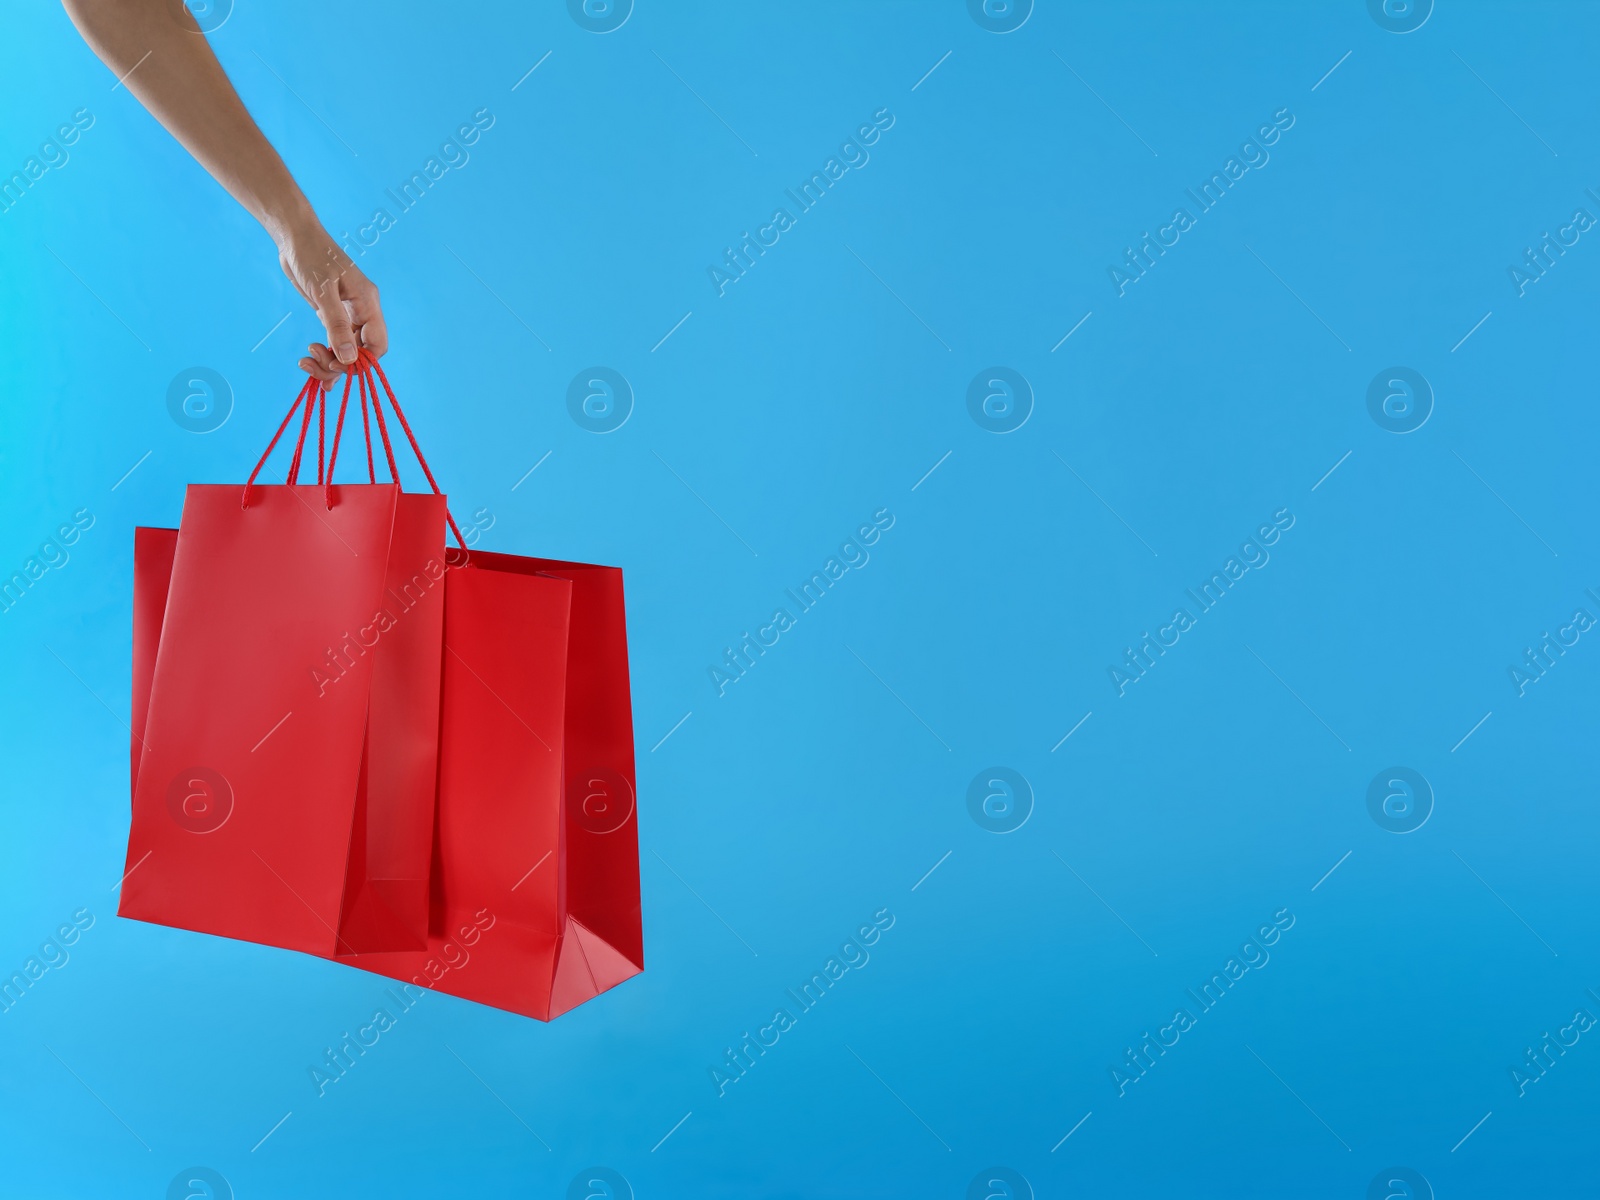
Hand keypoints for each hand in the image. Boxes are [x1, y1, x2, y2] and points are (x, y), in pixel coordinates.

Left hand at [277, 223, 386, 383]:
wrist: (294, 237)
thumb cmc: (311, 255)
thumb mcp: (323, 291)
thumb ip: (337, 326)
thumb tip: (349, 359)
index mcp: (367, 304)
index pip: (377, 345)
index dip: (361, 361)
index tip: (336, 365)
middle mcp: (361, 312)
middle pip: (361, 352)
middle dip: (339, 363)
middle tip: (313, 360)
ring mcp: (347, 315)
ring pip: (347, 351)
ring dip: (328, 363)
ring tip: (306, 361)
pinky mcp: (332, 315)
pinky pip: (335, 343)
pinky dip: (325, 357)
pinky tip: (311, 364)